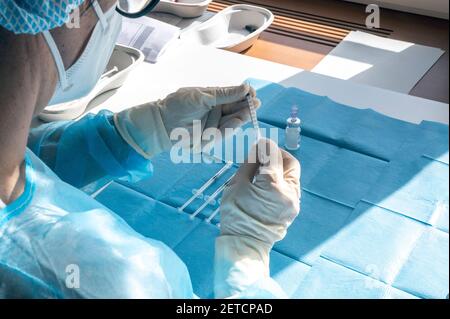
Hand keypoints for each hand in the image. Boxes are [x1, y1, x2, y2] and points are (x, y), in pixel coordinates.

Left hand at [114, 84, 260, 158]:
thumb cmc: (178, 105)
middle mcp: (215, 111)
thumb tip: (244, 87)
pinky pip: (224, 132)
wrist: (162, 123)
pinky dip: (232, 126)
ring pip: (232, 120)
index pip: (233, 95)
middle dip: (246, 106)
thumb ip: (224, 94)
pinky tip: (239, 119)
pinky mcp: (210, 137)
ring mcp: (213, 124)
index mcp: (213, 98)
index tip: (252, 92)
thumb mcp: (203, 96)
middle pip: (235, 108)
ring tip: (250, 110)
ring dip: (242, 115)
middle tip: (255, 103)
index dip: (243, 94)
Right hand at [220, 139, 300, 244]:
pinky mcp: (292, 210)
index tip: (259, 142)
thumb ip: (249, 165)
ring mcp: (293, 202)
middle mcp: (288, 192)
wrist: (244, 245)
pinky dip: (281, 181)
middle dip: (278, 155)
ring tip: (263, 170)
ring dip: (281, 168)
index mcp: (273, 185)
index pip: (273, 155)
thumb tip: (256, 151)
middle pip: (291, 164)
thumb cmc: (235, 216)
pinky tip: (267, 184)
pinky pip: (291, 188)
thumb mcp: (236, 185)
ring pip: (292, 176)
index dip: (265, 146)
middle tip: (265, 154)